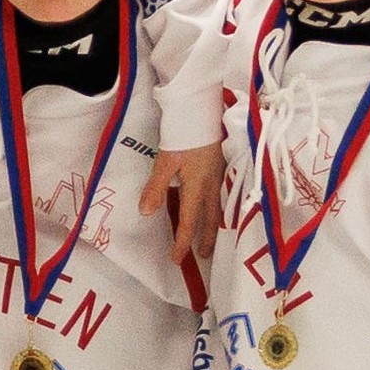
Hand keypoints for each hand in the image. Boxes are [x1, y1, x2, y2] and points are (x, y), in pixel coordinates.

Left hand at [149, 140, 223, 278]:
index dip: (182, 242)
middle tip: (204, 255)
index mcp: (197, 187)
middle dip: (206, 239)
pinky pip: (222, 195)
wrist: (203, 110)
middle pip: (209, 219)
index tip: (177, 259)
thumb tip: (146, 213)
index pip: (189, 222)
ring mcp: (220, 176)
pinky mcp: (223, 166)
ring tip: (213, 236)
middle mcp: (212, 185)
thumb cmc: (184, 134)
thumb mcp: (165, 161)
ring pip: (219, 208)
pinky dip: (219, 208)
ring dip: (215, 225)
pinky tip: (217, 207)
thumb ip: (156, 187)